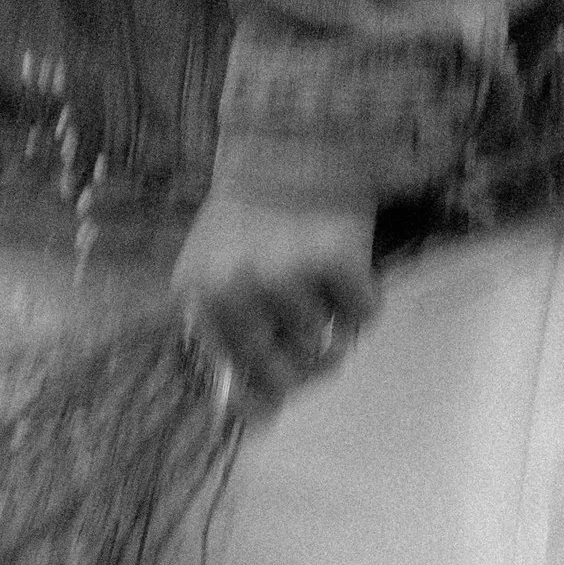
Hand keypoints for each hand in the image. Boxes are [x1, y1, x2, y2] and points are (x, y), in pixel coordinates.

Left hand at [172, 184, 379, 420]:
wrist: (289, 145)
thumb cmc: (253, 221)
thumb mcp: (217, 275)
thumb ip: (231, 340)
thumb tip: (262, 418)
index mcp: (198, 299)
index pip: (235, 381)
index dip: (265, 395)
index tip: (280, 397)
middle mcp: (236, 291)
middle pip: (289, 374)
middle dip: (310, 362)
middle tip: (316, 328)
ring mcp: (286, 276)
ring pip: (330, 344)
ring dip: (335, 319)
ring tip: (319, 273)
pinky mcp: (335, 259)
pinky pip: (365, 314)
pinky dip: (365, 295)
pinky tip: (344, 260)